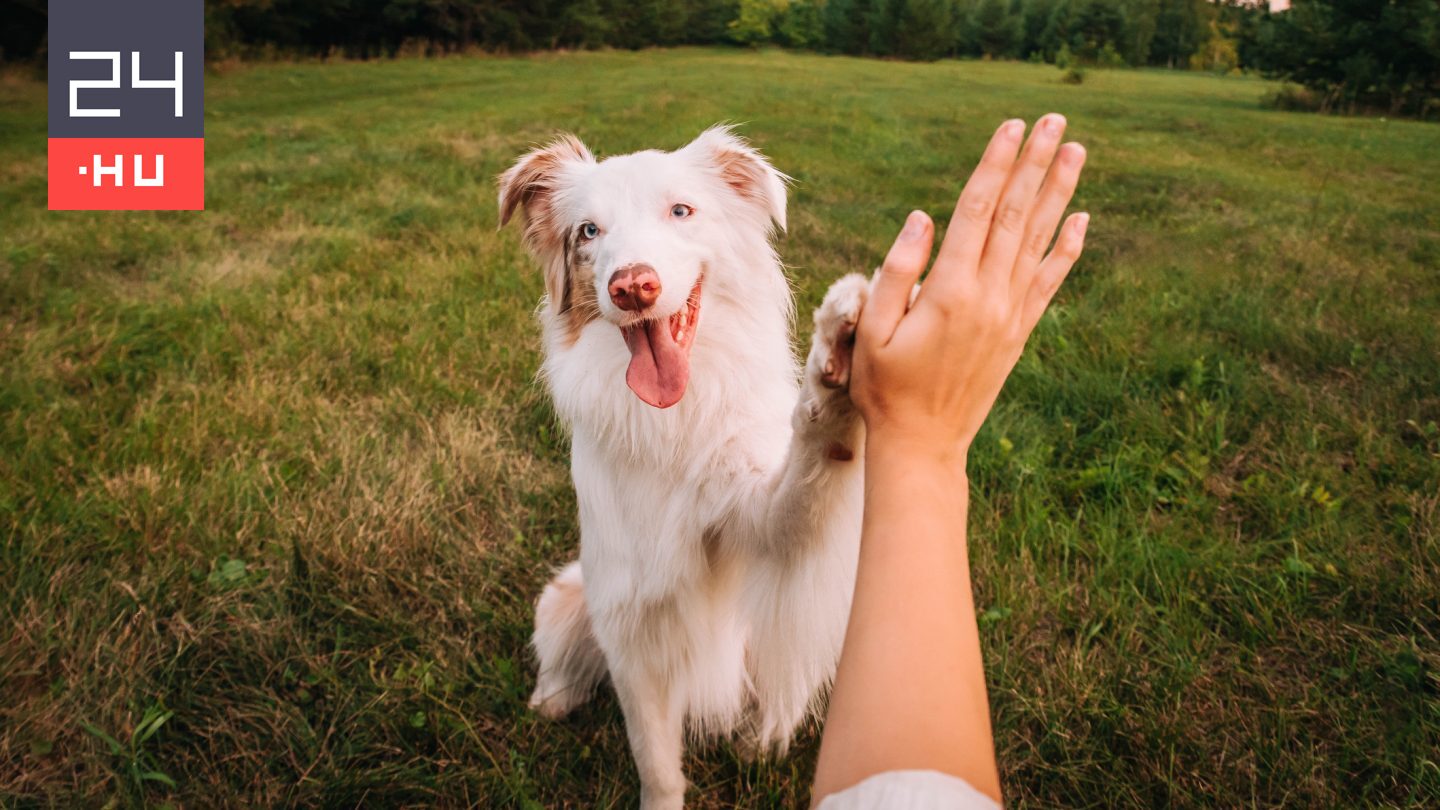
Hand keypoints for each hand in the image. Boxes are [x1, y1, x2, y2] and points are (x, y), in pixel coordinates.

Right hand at [850, 115, 1088, 462]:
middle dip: (1035, 164)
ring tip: (1076, 151)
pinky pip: (1049, 281)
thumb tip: (922, 218)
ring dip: (1058, 193)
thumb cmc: (884, 387)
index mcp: (949, 290)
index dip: (995, 165)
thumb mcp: (871, 329)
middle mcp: (989, 296)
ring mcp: (1009, 314)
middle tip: (1055, 121)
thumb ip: (896, 271)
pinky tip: (1081, 220)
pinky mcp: (1019, 332)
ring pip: (1038, 240)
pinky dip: (1067, 249)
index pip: (977, 211)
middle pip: (1015, 215)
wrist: (923, 444)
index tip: (1012, 128)